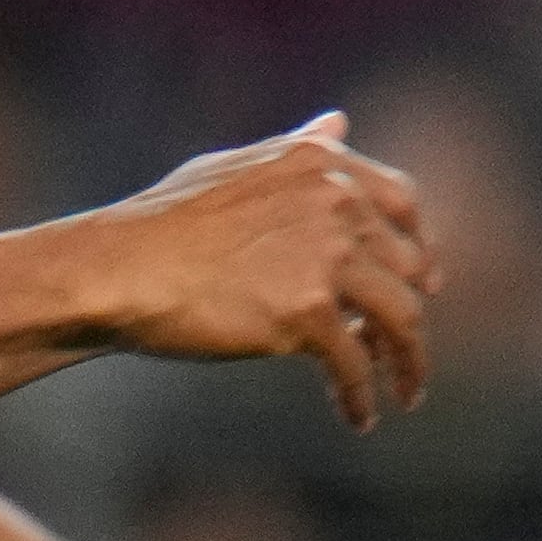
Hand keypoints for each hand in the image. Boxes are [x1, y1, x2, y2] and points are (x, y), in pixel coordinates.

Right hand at [74, 115, 439, 428]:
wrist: (119, 269)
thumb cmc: (163, 223)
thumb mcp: (237, 168)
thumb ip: (298, 152)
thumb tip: (340, 123)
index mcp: (318, 163)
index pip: (402, 200)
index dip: (419, 246)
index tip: (422, 282)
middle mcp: (333, 200)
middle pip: (406, 267)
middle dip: (410, 312)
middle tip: (403, 352)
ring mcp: (325, 254)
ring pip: (399, 318)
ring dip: (407, 363)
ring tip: (403, 395)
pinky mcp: (308, 311)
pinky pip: (356, 364)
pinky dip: (361, 396)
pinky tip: (357, 417)